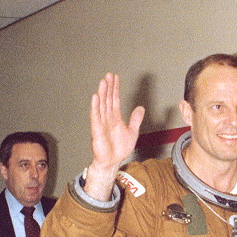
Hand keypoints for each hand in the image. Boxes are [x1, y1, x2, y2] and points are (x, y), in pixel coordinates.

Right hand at [85, 73, 144, 200]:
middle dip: (108, 87)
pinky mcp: (97, 130)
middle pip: (107, 99)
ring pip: (101, 105)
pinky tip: (95, 97)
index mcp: (115, 117)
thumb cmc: (119, 149)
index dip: (115, 88)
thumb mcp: (132, 132)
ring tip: (103, 82)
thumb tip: (140, 108)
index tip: (115, 77)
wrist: (112, 162)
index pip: (114, 99)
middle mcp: (107, 118)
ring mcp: (101, 123)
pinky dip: (95, 107)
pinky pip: (95, 116)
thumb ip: (135, 119)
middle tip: (108, 75)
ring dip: (102, 93)